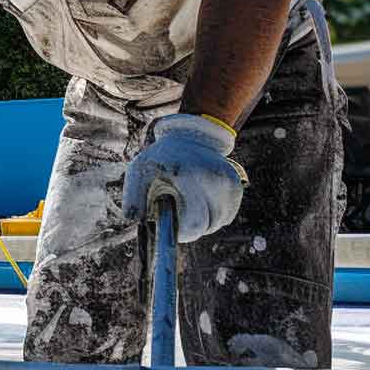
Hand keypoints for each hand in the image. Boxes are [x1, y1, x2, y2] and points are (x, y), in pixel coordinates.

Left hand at [122, 114, 247, 242]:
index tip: (171, 229)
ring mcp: (229, 184)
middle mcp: (214, 180)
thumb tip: (135, 224)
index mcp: (188, 176)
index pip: (193, 223)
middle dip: (189, 228)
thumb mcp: (139, 172)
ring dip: (202, 223)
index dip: (181, 233)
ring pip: (216, 223)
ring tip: (188, 205)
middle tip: (177, 215)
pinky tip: (201, 202)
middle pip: (205, 226)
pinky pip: (225, 216)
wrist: (191, 137)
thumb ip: (133, 199)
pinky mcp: (236, 187)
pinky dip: (213, 216)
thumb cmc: (160, 158)